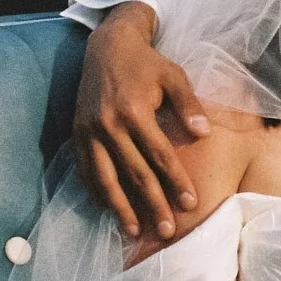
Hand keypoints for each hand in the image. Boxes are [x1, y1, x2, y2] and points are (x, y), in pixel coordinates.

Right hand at [73, 3, 210, 239]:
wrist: (106, 47)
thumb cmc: (147, 63)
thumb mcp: (173, 76)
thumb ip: (189, 104)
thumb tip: (203, 133)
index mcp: (135, 111)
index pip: (159, 156)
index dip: (176, 181)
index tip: (191, 204)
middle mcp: (109, 125)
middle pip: (134, 174)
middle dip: (152, 205)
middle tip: (167, 230)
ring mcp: (89, 132)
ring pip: (105, 179)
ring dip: (119, 208)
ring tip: (134, 232)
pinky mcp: (78, 135)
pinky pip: (86, 171)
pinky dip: (96, 193)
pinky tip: (108, 210)